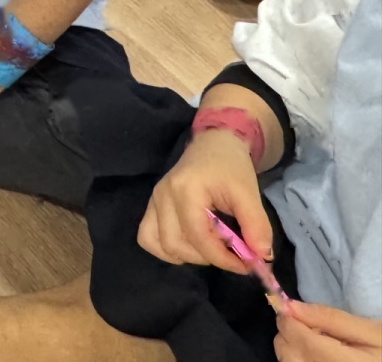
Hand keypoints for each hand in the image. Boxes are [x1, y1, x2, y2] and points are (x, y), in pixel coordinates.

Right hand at [138, 128, 272, 273]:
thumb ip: (256, 225)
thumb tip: (262, 256)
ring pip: (158, 244)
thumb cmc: (230, 166)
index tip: (248, 265)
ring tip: (212, 248)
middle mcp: (162, 196)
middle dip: (207, 258)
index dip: (223, 258)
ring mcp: (154, 201)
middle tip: (232, 256)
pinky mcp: (153, 206)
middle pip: (175, 244)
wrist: (213, 144)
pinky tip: (190, 246)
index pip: (198, 236)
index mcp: (185, 189)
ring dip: (188, 256)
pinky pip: (148, 237)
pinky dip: (167, 249)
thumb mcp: (248, 192)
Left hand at [276, 302, 381, 361]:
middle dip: (291, 332)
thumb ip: (330, 317)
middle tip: (314, 327)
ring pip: (287, 360)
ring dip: (294, 346)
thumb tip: (291, 306)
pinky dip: (301, 358)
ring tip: (320, 343)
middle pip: (285, 349)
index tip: (297, 309)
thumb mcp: (370, 332)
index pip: (295, 336)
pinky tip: (319, 355)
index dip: (289, 317)